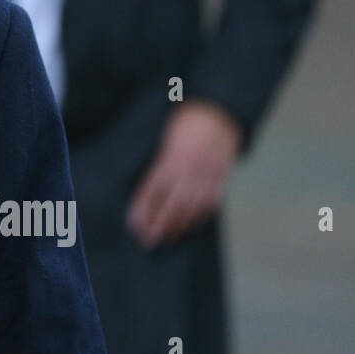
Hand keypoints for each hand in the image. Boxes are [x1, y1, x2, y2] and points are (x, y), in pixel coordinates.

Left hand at [126, 101, 242, 248]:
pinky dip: (199, 216)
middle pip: (171, 206)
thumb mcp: (165, 136)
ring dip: (178, 226)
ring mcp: (206, 176)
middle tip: (148, 242)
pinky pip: (210, 202)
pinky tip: (190, 225)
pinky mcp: (220, 177)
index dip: (142, 211)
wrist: (219, 112)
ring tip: (166, 239)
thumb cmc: (185, 119)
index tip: (134, 225)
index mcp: (169, 159)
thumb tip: (145, 185)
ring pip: (191, 208)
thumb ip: (158, 160)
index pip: (152, 192)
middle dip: (159, 226)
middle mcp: (188, 171)